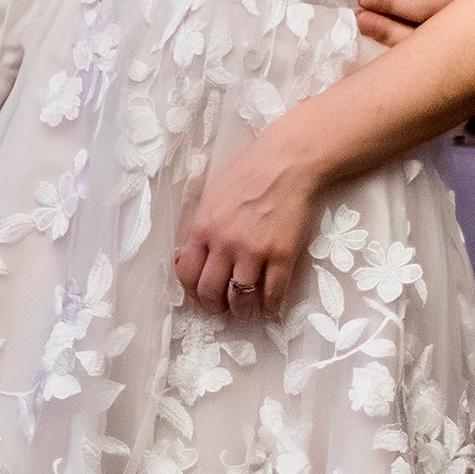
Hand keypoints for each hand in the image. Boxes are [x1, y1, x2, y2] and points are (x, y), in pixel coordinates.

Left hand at [174, 132, 320, 319]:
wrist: (288, 162)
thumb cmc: (249, 171)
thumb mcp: (211, 196)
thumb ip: (200, 227)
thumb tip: (189, 255)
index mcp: (203, 227)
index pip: (186, 273)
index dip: (191, 291)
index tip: (200, 294)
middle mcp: (225, 244)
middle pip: (210, 292)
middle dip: (213, 307)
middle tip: (221, 308)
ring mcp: (255, 252)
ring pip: (240, 299)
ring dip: (242, 311)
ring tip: (246, 311)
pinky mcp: (283, 255)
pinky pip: (274, 294)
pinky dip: (271, 306)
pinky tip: (270, 307)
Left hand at [355, 0, 470, 46]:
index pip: (428, 9)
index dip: (395, 5)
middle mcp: (454, 27)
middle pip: (423, 39)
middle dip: (389, 30)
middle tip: (360, 19)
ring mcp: (440, 43)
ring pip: (415, 53)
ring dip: (384, 40)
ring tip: (362, 24)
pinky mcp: (424, 52)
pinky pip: (407, 60)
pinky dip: (386, 54)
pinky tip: (369, 38)